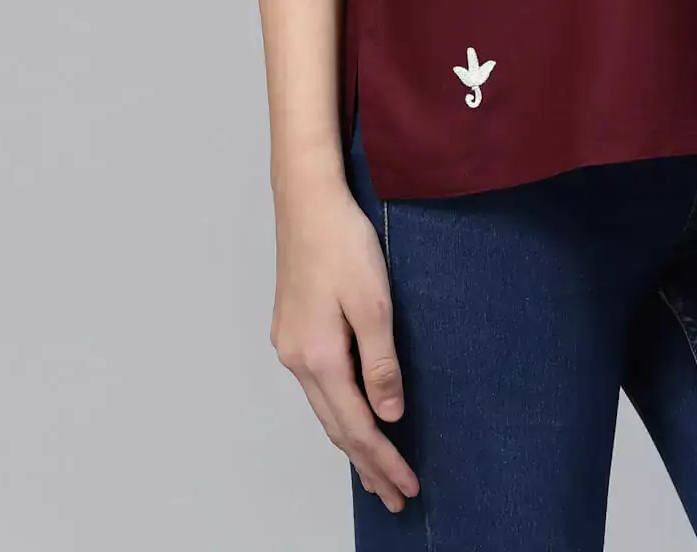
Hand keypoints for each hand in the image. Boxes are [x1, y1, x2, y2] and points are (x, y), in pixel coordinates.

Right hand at [269, 167, 420, 511]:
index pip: (356, 427)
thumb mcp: (374, 303)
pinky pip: (318, 387)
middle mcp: (297, 359)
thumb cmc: (344, 243)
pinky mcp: (292, 329)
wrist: (308, 200)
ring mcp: (290, 344)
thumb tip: (390, 416)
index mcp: (319, 357)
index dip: (383, 460)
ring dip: (352, 441)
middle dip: (367, 464)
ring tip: (376, 469)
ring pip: (324, 409)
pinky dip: (338, 411)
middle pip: (336, 427)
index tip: (406, 487)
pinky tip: (351, 416)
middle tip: (394, 496)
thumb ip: (381, 364)